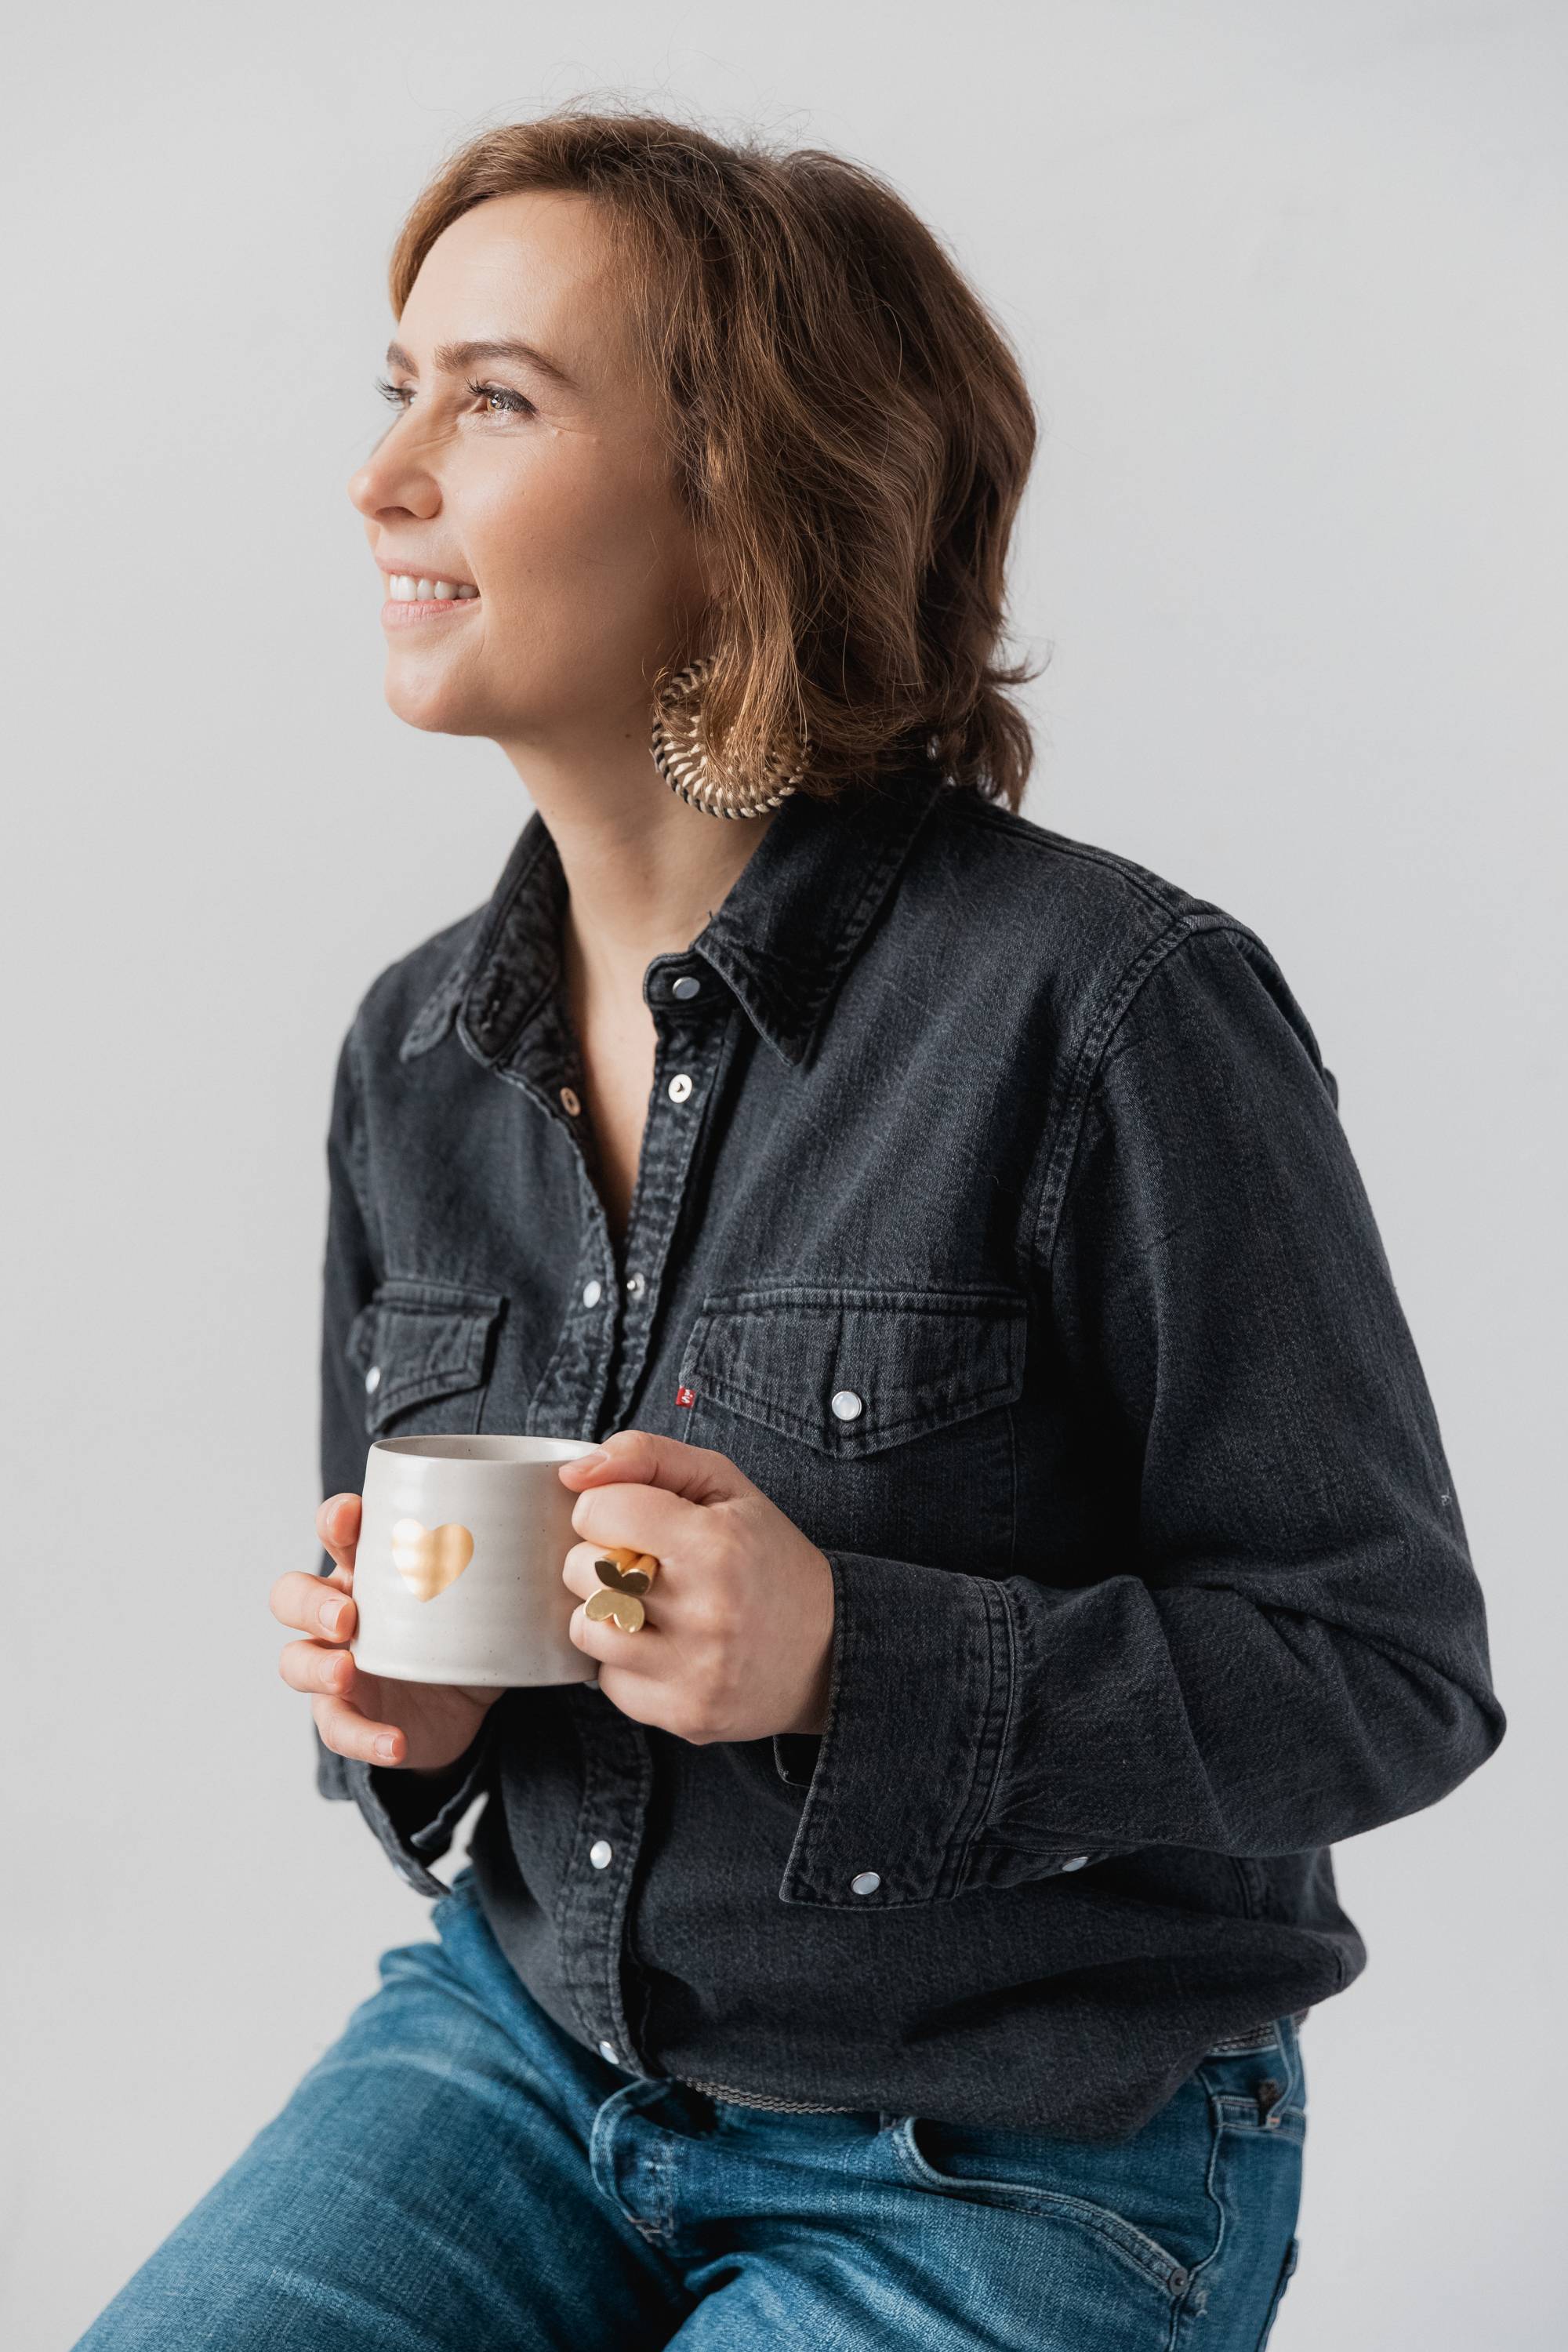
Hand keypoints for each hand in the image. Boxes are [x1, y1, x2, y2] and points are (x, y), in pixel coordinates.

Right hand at [270, 1494, 504, 1775]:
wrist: (464, 1708)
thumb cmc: (467, 1633)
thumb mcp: (487, 1601)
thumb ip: (509, 1573)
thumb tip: (567, 1537)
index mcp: (372, 1569)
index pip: (337, 1533)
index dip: (334, 1520)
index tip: (349, 1517)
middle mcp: (343, 1611)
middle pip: (292, 1595)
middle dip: (309, 1600)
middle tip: (346, 1615)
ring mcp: (336, 1664)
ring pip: (294, 1660)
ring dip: (315, 1665)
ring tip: (346, 1673)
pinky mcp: (346, 1715)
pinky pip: (339, 1727)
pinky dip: (365, 1737)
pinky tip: (394, 1744)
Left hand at [557, 1431, 834, 1744]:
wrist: (829, 1647)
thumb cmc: (766, 1556)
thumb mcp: (723, 1484)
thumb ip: (648, 1456)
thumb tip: (573, 1473)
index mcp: (715, 1543)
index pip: (598, 1511)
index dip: (607, 1508)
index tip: (632, 1520)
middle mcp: (706, 1609)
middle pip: (582, 1569)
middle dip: (598, 1558)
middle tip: (640, 1563)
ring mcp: (695, 1670)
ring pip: (585, 1628)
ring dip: (603, 1611)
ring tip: (644, 1605)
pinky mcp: (685, 1714)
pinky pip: (608, 1680)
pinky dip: (623, 1660)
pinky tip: (661, 1646)